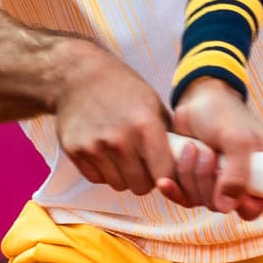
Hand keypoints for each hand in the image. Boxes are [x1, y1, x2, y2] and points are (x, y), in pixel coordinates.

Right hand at [51, 43, 175, 196]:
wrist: (79, 76)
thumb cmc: (123, 89)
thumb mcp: (153, 104)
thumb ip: (168, 136)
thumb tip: (187, 165)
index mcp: (145, 125)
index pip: (164, 175)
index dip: (166, 177)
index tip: (163, 170)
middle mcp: (120, 139)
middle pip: (139, 187)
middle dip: (144, 179)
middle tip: (142, 163)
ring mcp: (94, 146)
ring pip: (117, 185)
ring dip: (122, 176)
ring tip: (122, 155)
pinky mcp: (75, 151)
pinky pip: (96, 178)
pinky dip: (102, 171)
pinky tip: (104, 151)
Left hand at [163, 78, 262, 219]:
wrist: (197, 99)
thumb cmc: (224, 113)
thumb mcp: (237, 139)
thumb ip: (237, 174)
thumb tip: (226, 207)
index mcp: (260, 173)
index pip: (255, 208)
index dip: (241, 204)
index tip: (229, 184)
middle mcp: (239, 182)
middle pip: (222, 206)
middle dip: (208, 181)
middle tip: (207, 152)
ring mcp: (215, 183)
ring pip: (200, 201)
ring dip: (191, 175)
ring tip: (192, 146)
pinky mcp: (194, 181)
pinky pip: (184, 197)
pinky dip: (174, 188)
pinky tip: (165, 181)